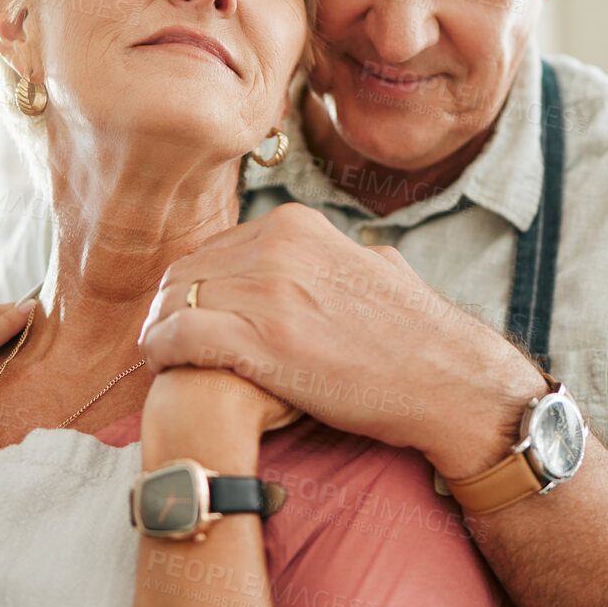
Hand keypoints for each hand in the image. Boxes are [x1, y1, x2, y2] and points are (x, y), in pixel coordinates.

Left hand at [136, 203, 535, 478]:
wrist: (447, 379)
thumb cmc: (416, 335)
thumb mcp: (374, 265)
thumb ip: (337, 256)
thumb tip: (338, 256)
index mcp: (297, 226)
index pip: (213, 248)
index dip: (195, 286)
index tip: (189, 314)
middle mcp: (277, 248)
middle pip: (185, 271)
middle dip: (169, 308)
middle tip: (166, 343)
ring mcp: (268, 293)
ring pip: (175, 302)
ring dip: (160, 333)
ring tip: (162, 362)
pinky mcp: (262, 343)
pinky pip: (179, 336)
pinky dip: (160, 353)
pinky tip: (163, 370)